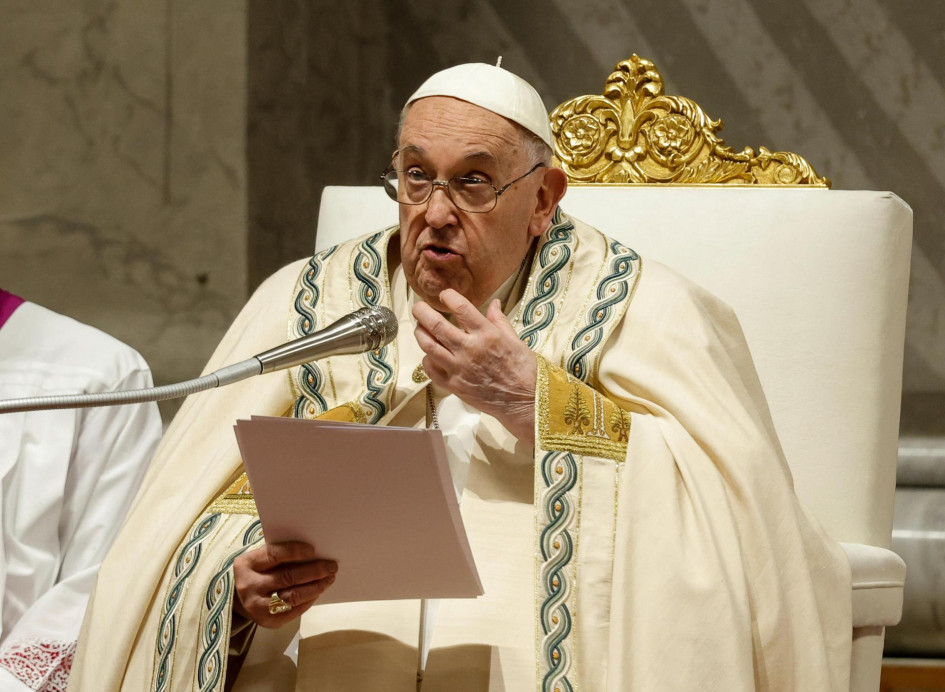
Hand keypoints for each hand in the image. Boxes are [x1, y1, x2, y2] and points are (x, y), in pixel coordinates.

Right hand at [233, 541, 336, 627]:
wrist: (236, 600)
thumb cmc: (255, 573)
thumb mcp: (258, 559)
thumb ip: (279, 555)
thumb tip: (313, 553)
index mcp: (246, 565)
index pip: (273, 555)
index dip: (294, 552)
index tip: (313, 550)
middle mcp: (249, 586)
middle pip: (287, 577)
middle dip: (314, 571)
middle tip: (332, 566)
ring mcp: (258, 607)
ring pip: (293, 596)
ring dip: (316, 586)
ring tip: (329, 578)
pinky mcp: (268, 621)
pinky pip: (294, 610)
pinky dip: (309, 600)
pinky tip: (318, 591)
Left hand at [412, 288, 536, 442]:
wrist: (525, 400)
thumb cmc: (524, 369)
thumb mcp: (515, 340)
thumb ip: (499, 320)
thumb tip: (494, 303)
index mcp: (487, 335)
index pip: (461, 308)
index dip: (448, 297)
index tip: (445, 294)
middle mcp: (470, 350)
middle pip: (437, 326)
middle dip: (423, 312)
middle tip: (418, 307)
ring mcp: (459, 369)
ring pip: (429, 347)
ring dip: (420, 334)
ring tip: (419, 327)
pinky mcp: (454, 386)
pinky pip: (432, 370)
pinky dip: (427, 360)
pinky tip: (429, 354)